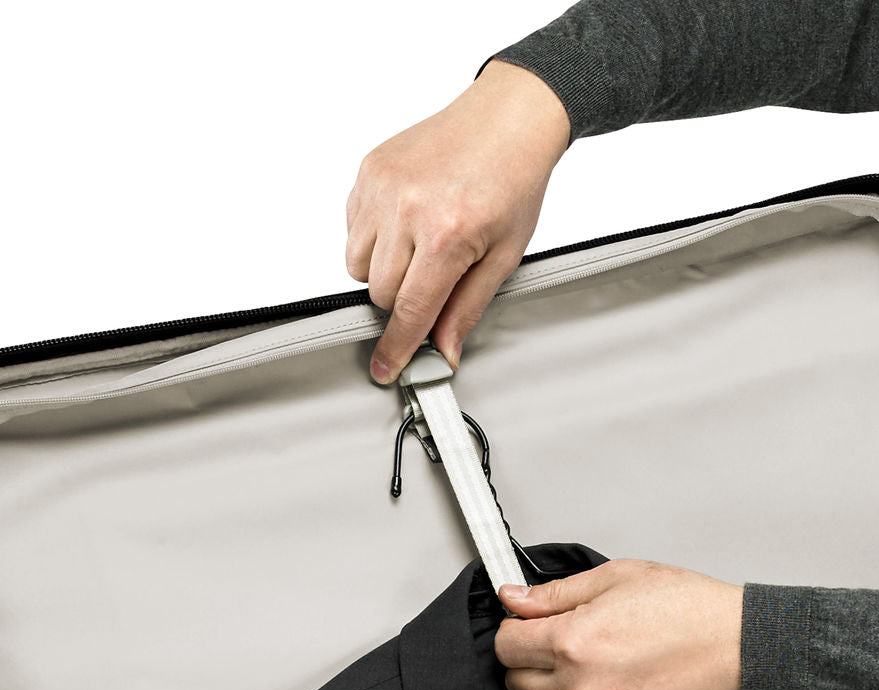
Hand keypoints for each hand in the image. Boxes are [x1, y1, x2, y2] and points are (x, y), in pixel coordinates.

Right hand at [346, 60, 569, 384]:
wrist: (508, 119)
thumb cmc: (514, 183)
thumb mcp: (503, 256)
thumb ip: (467, 308)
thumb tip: (444, 350)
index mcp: (445, 235)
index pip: (409, 310)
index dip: (397, 347)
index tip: (385, 369)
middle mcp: (406, 209)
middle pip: (379, 292)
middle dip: (404, 297)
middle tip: (435, 275)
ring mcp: (382, 186)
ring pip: (358, 264)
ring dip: (384, 269)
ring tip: (421, 245)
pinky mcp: (369, 170)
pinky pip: (354, 228)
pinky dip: (375, 237)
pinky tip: (409, 220)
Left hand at [495, 560, 743, 689]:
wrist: (739, 648)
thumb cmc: (686, 608)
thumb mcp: (615, 578)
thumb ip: (554, 594)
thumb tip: (513, 598)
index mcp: (572, 641)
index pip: (505, 647)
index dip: (516, 631)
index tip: (529, 626)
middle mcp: (580, 687)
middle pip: (517, 684)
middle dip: (529, 661)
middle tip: (559, 644)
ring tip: (589, 668)